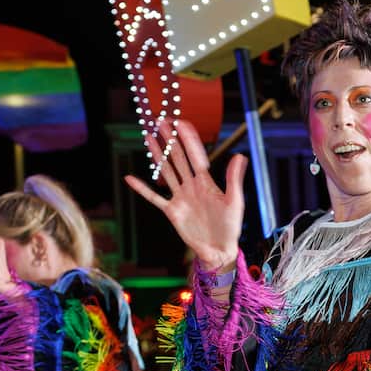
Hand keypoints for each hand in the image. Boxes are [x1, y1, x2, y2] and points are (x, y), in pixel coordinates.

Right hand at [124, 119, 245, 271]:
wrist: (220, 249)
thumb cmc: (231, 227)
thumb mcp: (235, 202)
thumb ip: (234, 179)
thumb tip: (240, 156)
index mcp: (207, 182)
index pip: (195, 155)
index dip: (188, 138)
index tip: (180, 122)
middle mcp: (192, 186)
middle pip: (178, 158)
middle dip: (170, 140)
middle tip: (161, 121)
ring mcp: (180, 197)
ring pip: (165, 171)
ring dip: (157, 155)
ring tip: (148, 138)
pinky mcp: (172, 211)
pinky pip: (154, 198)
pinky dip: (142, 189)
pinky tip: (130, 178)